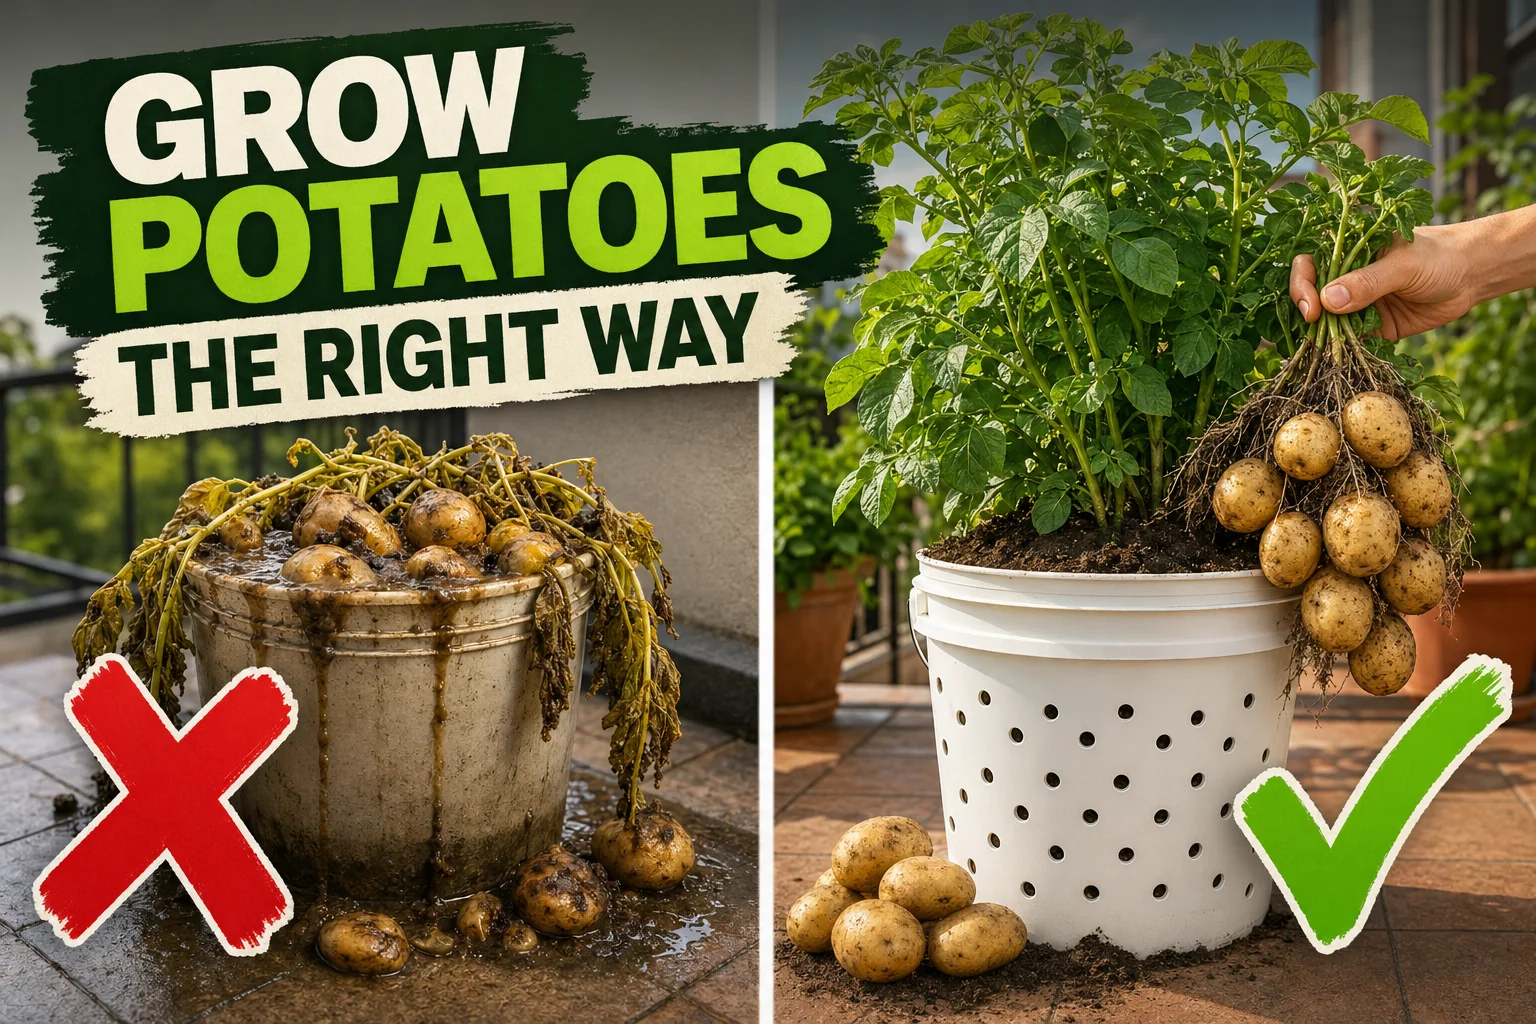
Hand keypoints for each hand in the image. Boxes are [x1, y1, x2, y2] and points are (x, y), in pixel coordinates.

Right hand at [1289, 226, 1479, 340]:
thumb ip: (1368, 281)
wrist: (1473, 276)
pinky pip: (1349, 340)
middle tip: (1314, 325)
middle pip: (1311, 295)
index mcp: (1348, 251)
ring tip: (1323, 347)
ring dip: (1322, 335)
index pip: (1308, 265)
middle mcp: (1346, 277)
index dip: (1303, 285)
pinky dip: (1342, 349)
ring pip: (1326, 321)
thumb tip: (1328, 301)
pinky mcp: (1372, 326)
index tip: (1312, 307)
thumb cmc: (1439, 257)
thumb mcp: (1403, 265)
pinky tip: (1340, 356)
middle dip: (1306, 312)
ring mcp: (1357, 303)